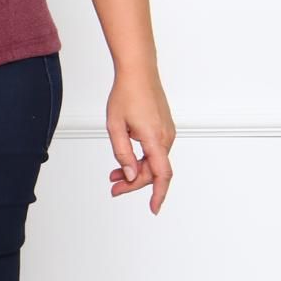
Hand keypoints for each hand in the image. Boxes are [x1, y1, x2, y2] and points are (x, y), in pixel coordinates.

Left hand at [106, 67, 174, 213]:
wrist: (138, 71)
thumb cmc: (126, 94)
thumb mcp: (115, 127)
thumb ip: (122, 154)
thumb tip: (131, 175)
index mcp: (154, 138)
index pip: (161, 174)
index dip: (158, 194)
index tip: (154, 209)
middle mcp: (166, 136)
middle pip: (154, 171)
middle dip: (134, 182)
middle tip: (113, 188)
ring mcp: (167, 132)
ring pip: (154, 161)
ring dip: (136, 171)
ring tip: (114, 175)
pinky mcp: (164, 128)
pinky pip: (156, 151)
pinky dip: (142, 159)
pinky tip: (127, 160)